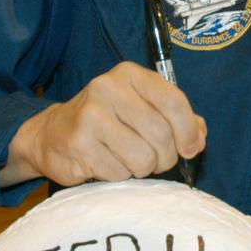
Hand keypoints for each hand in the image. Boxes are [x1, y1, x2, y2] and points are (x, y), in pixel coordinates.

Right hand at [2, 61, 206, 185]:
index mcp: (130, 75)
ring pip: (143, 158)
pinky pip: (119, 173)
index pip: (173, 101)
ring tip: (127, 159)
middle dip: (165, 156)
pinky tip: (105, 163)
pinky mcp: (79, 144)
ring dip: (142, 168)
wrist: (51, 133)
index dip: (188, 131)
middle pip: (161, 134)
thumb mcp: (142, 108)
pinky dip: (119, 176)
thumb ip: (177, 119)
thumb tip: (199, 138)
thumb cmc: (107, 121)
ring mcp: (91, 116)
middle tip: (155, 160)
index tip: (190, 149)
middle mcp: (108, 88)